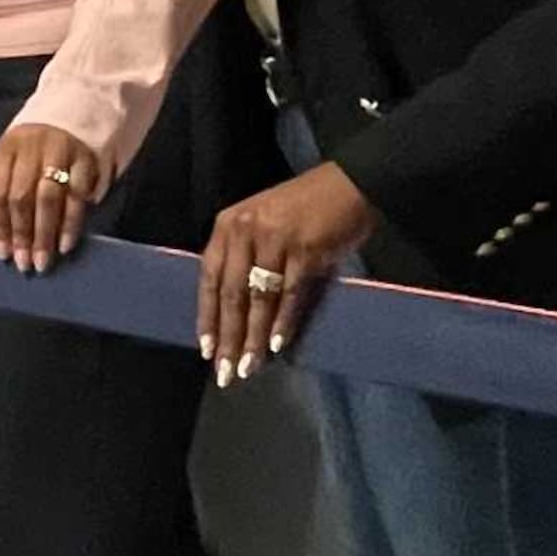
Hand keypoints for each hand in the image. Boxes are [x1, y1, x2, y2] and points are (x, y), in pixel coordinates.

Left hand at [0, 122, 108, 274]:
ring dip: (46, 234)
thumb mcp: (20, 151)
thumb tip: (11, 232)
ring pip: (49, 198)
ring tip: (45, 260)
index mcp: (9, 148)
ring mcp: (61, 151)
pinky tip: (67, 242)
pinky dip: (72, 221)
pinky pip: (78, 194)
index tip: (5, 254)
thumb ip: (14, 183)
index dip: (1, 227)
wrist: (83, 98)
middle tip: (27, 264)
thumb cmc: (44, 137)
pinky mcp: (87, 157)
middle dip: (23, 235)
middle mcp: (33, 148)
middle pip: (22, 198)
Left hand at [196, 163, 377, 386]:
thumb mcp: (264, 224)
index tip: (205, 349)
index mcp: (229, 225)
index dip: (207, 317)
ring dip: (253, 338)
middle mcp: (247, 230)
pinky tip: (277, 344)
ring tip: (249, 367)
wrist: (351, 183)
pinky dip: (283, 322)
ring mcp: (276, 239)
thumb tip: (233, 312)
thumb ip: (245, 258)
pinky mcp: (306, 250)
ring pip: (259, 299)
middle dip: (228, 338)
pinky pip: (290, 295)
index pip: (210, 278)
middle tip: (224, 372)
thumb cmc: (306, 206)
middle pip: (232, 294)